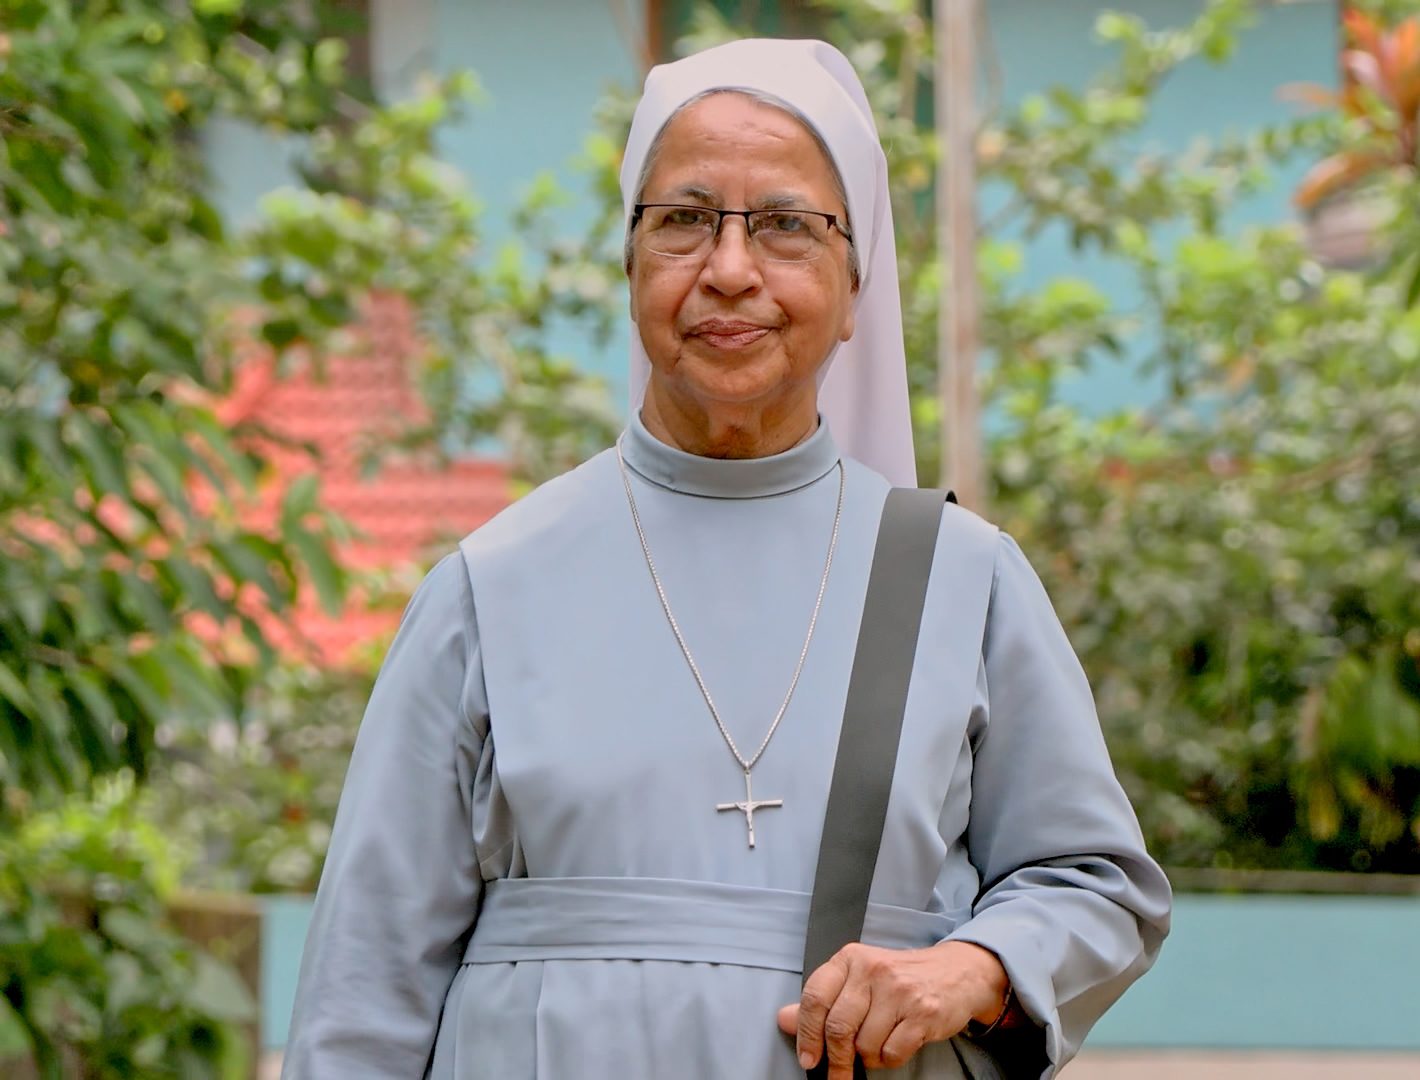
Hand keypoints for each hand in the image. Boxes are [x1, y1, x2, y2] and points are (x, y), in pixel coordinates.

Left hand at [777, 940, 1006, 1076]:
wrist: (957, 972)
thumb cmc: (901, 977)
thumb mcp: (858, 980)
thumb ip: (822, 1000)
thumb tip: (784, 1019)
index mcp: (851, 959)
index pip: (815, 997)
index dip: (806, 1033)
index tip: (808, 1058)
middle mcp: (873, 970)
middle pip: (839, 1027)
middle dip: (836, 1059)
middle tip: (837, 1075)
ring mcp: (900, 990)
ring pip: (865, 1045)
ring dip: (868, 1057)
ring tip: (879, 1042)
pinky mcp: (923, 1012)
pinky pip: (892, 1053)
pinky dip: (890, 1058)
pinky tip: (897, 1042)